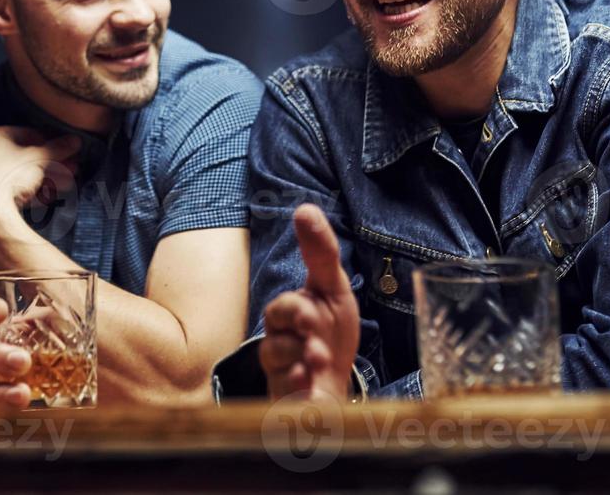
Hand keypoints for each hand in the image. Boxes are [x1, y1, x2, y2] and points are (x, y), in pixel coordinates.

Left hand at [0, 126, 80, 254]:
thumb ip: (58, 149)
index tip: (65, 149)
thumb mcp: (39, 159)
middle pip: (27, 156)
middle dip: (52, 162)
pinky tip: (51, 195)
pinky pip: (17, 189)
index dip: (50, 141)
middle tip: (71, 166)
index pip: (27, 133)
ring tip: (67, 181)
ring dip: (48, 177)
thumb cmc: (8, 176)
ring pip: (24, 173)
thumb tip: (75, 141)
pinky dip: (35, 190)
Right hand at [260, 204, 360, 401]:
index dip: (295, 309)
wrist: (334, 387)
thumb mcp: (333, 291)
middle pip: (275, 335)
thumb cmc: (331, 336)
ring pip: (277, 362)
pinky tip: (308, 385)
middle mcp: (279, 342)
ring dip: (300, 360)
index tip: (310, 311)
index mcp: (288, 315)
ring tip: (317, 362)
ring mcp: (280, 373)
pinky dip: (296, 390)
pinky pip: (282, 395)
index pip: (284, 307)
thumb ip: (321, 253)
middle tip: (315, 338)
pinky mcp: (284, 401)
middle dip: (296, 334)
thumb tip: (304, 207)